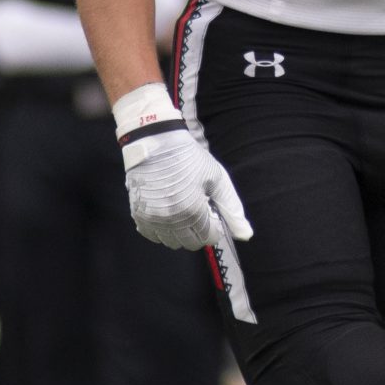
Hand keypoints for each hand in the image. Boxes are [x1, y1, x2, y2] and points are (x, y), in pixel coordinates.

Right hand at [122, 126, 253, 253]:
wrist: (155, 141)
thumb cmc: (189, 158)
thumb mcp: (217, 179)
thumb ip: (232, 209)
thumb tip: (246, 235)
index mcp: (193, 211)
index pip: (208, 238)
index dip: (214, 228)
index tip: (212, 215)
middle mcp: (171, 219)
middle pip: (189, 243)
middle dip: (198, 232)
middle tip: (198, 213)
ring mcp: (152, 218)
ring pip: (170, 242)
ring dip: (179, 233)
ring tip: (182, 211)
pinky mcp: (138, 213)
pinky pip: (152, 235)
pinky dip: (161, 230)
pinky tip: (167, 213)